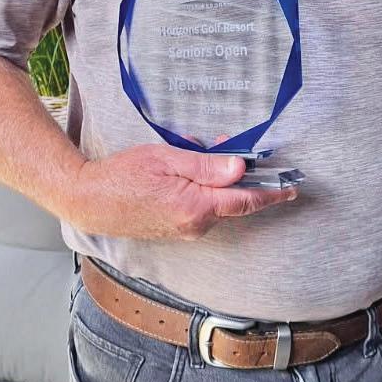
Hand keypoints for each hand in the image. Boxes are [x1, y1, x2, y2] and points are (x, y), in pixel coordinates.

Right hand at [69, 141, 296, 240]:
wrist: (89, 201)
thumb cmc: (122, 175)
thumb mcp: (167, 159)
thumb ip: (206, 166)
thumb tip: (240, 168)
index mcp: (197, 208)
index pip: (246, 200)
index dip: (272, 193)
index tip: (292, 187)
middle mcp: (195, 225)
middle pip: (233, 201)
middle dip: (239, 177)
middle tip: (233, 150)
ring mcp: (185, 231)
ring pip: (216, 204)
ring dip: (217, 182)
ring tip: (198, 155)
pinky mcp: (176, 230)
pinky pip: (201, 209)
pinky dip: (203, 192)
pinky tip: (187, 174)